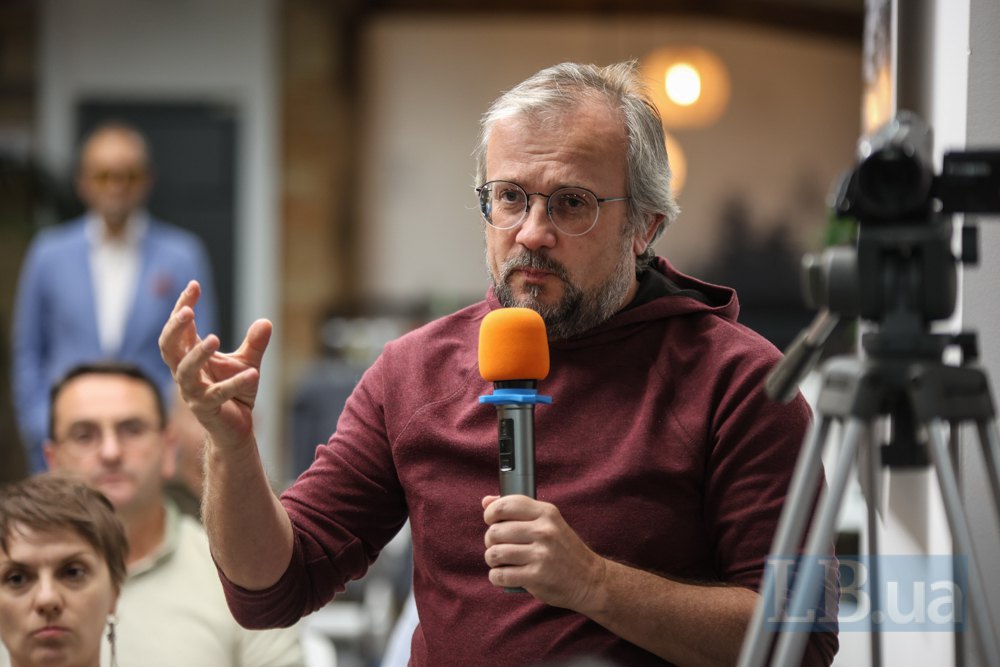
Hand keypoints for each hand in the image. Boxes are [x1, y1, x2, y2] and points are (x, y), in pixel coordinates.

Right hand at [159, 280, 272, 450]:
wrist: (235, 428)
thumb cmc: (236, 392)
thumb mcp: (247, 363)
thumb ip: (254, 344)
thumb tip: (266, 321)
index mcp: (190, 356)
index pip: (180, 328)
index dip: (183, 306)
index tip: (194, 285)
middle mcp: (185, 373)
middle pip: (168, 347)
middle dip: (175, 329)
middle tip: (188, 312)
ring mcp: (192, 392)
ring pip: (184, 372)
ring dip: (197, 354)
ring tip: (215, 339)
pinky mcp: (206, 408)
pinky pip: (218, 394)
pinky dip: (236, 383)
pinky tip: (253, 374)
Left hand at [482, 494, 606, 612]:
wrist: (589, 579)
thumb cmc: (563, 549)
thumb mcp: (548, 522)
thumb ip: (518, 510)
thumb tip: (486, 501)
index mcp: (546, 513)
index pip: (506, 504)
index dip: (491, 512)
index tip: (490, 520)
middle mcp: (544, 531)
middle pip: (495, 532)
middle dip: (490, 541)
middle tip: (498, 546)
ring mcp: (541, 554)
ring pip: (494, 553)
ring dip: (492, 559)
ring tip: (500, 561)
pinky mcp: (536, 577)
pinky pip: (500, 575)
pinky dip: (496, 577)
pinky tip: (504, 575)